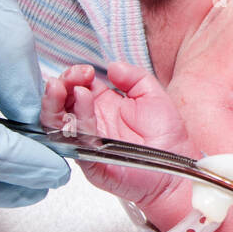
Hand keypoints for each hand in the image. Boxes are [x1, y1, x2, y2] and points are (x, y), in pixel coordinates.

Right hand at [41, 63, 191, 207]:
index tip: (86, 71)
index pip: (76, 86)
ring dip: (55, 103)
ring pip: (56, 123)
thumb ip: (134, 77)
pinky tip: (82, 105)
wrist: (177, 165)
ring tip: (61, 88)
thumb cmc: (167, 135)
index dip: (75, 76)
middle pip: (60, 103)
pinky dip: (75, 122)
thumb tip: (112, 65)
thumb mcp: (153, 94)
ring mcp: (87, 142)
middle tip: (73, 78)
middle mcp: (91, 122)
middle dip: (61, 85)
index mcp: (103, 105)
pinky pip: (74, 142)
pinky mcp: (90, 161)